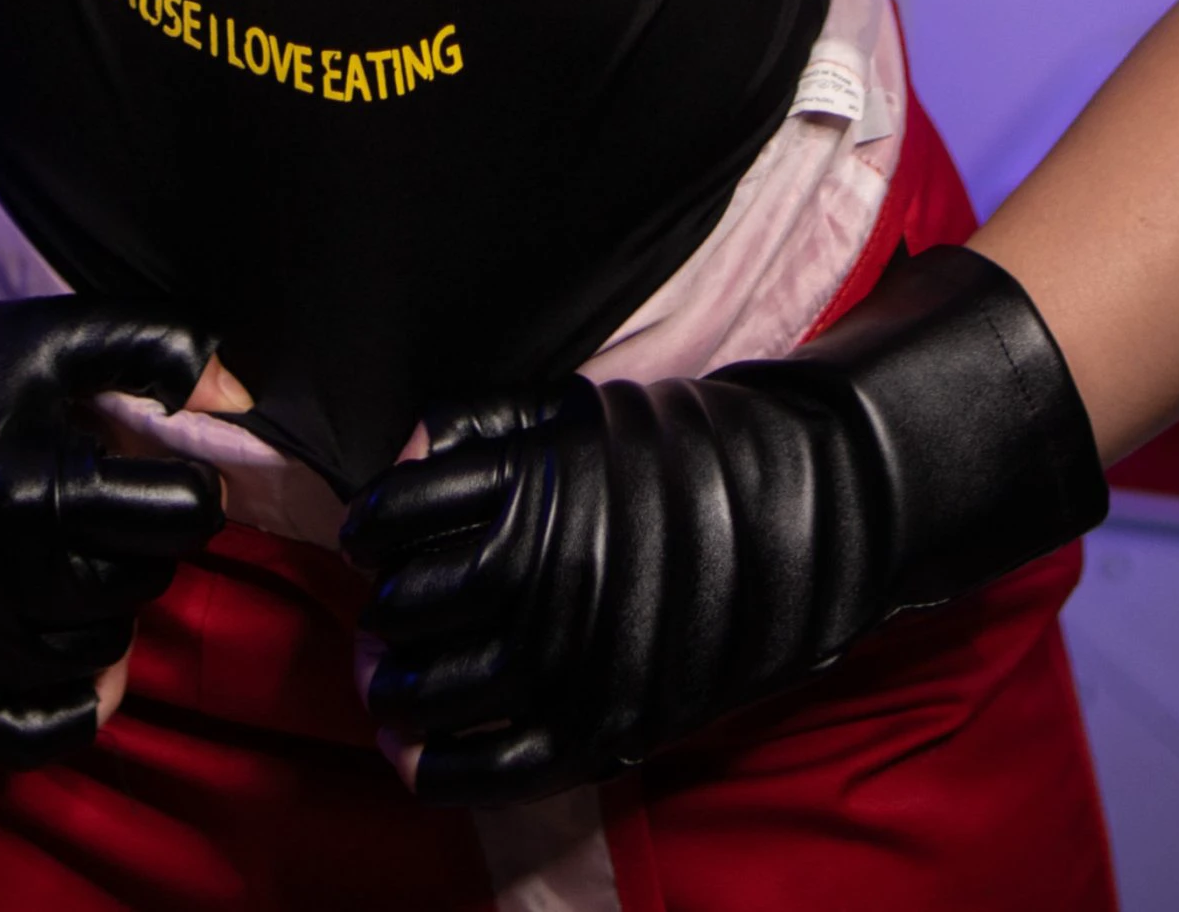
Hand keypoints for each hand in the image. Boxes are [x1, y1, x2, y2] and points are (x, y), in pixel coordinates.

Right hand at [0, 108, 223, 758]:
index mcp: (35, 487)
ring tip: (69, 558)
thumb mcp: (54, 333)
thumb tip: (239, 390)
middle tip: (105, 505)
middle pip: (137, 584)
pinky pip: (21, 735)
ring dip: (101, 609)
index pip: (180, 518)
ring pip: (93, 656)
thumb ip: (159, 347)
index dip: (186, 488)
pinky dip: (62, 708)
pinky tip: (64, 659)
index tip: (162, 472)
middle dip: (139, 541)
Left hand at [342, 242, 1104, 801]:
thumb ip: (489, 429)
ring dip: (397, 690)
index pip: (403, 513)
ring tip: (386, 684)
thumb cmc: (691, 447)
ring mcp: (578, 653)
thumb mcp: (584, 411)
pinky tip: (415, 756)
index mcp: (532, 481)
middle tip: (374, 615)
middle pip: (414, 604)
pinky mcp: (611, 721)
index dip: (370, 528)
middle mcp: (545, 571)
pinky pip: (499, 765)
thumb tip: (406, 457)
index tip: (365, 537)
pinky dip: (443, 768)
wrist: (814, 507)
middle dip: (382, 612)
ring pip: (444, 690)